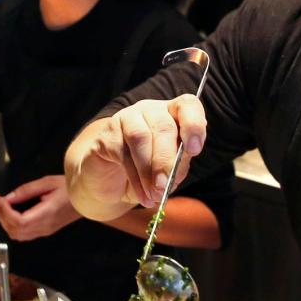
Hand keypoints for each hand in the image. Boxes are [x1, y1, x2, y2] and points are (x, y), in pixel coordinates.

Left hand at [0, 174, 81, 240]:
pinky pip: (23, 234)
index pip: (18, 221)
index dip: (4, 211)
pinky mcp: (44, 230)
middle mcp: (45, 226)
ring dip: (5, 221)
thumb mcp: (47, 182)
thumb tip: (9, 198)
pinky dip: (12, 224)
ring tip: (1, 206)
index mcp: (47, 214)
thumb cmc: (71, 189)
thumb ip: (26, 191)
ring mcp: (45, 231)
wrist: (86, 197)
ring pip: (17, 235)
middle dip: (0, 215)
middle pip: (14, 230)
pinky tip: (10, 212)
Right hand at [66, 96, 205, 214]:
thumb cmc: (148, 174)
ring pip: (140, 136)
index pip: (187, 105)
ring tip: (154, 194)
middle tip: (165, 187)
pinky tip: (141, 194)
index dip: (193, 125)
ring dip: (149, 170)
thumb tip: (175, 170)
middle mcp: (150, 111)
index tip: (194, 150)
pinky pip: (121, 152)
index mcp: (172, 115)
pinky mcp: (106, 134)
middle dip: (166, 160)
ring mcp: (126, 119)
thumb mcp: (170, 171)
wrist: (112, 184)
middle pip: (163, 126)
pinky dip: (135, 178)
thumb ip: (178, 165)